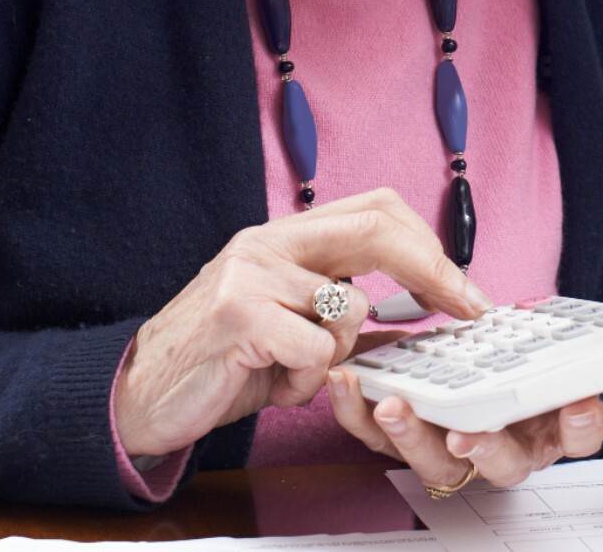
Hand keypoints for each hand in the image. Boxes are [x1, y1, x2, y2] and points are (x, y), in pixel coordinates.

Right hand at [113, 188, 490, 458]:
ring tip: (292, 370)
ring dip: (336, 355)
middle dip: (433, 271)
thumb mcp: (287, 324)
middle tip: (465, 307)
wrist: (137, 394)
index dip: (429, 245)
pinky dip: (305, 381)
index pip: (376, 209)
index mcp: (286, 236)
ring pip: (351, 309)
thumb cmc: (221, 361)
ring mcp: (252, 274)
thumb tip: (419, 316)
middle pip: (377, 229)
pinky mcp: (239, 316)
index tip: (463, 289)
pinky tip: (272, 385)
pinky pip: (316, 352)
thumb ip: (341, 311)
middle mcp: (269, 242)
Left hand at [327, 292, 602, 486]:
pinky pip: (381, 437)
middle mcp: (506, 445)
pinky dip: (361, 414)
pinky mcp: (404, 432)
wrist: (473, 356)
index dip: (581, 425)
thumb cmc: (527, 355)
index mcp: (554, 424)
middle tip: (469, 430)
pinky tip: (354, 384)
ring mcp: (452, 445)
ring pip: (436, 461)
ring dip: (413, 437)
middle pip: (501, 463)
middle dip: (484, 448)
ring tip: (395, 404)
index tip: (580, 403)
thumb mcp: (576, 334)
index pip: (579, 435)